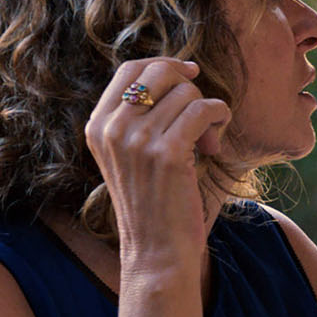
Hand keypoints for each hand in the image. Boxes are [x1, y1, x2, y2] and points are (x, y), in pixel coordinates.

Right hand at [84, 58, 231, 254]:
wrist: (155, 250)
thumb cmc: (152, 202)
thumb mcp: (131, 155)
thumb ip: (139, 117)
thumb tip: (178, 71)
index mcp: (97, 126)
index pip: (130, 69)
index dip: (166, 65)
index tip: (190, 75)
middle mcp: (111, 129)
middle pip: (159, 72)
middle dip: (188, 86)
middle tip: (200, 117)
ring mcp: (136, 140)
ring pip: (186, 92)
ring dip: (208, 110)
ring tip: (206, 141)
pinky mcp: (167, 153)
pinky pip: (203, 109)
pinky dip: (219, 115)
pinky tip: (215, 141)